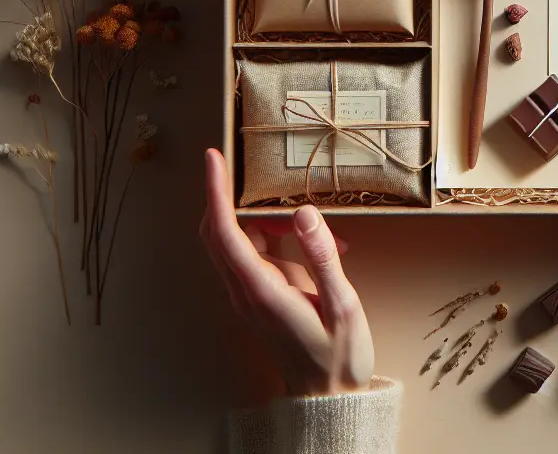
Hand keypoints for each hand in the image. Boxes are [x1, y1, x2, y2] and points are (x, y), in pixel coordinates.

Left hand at [200, 148, 374, 394]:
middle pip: (219, 232)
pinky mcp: (258, 297)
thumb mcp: (343, 305)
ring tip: (317, 228)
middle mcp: (246, 292)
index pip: (225, 233)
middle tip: (255, 171)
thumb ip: (323, 257)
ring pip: (239, 241)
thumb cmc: (338, 356)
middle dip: (233, 197)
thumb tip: (304, 212)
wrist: (327, 398)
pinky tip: (316, 245)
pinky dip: (279, 239)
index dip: (216, 193)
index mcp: (262, 292)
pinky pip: (256, 255)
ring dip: (269, 221)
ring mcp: (249, 296)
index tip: (214, 159)